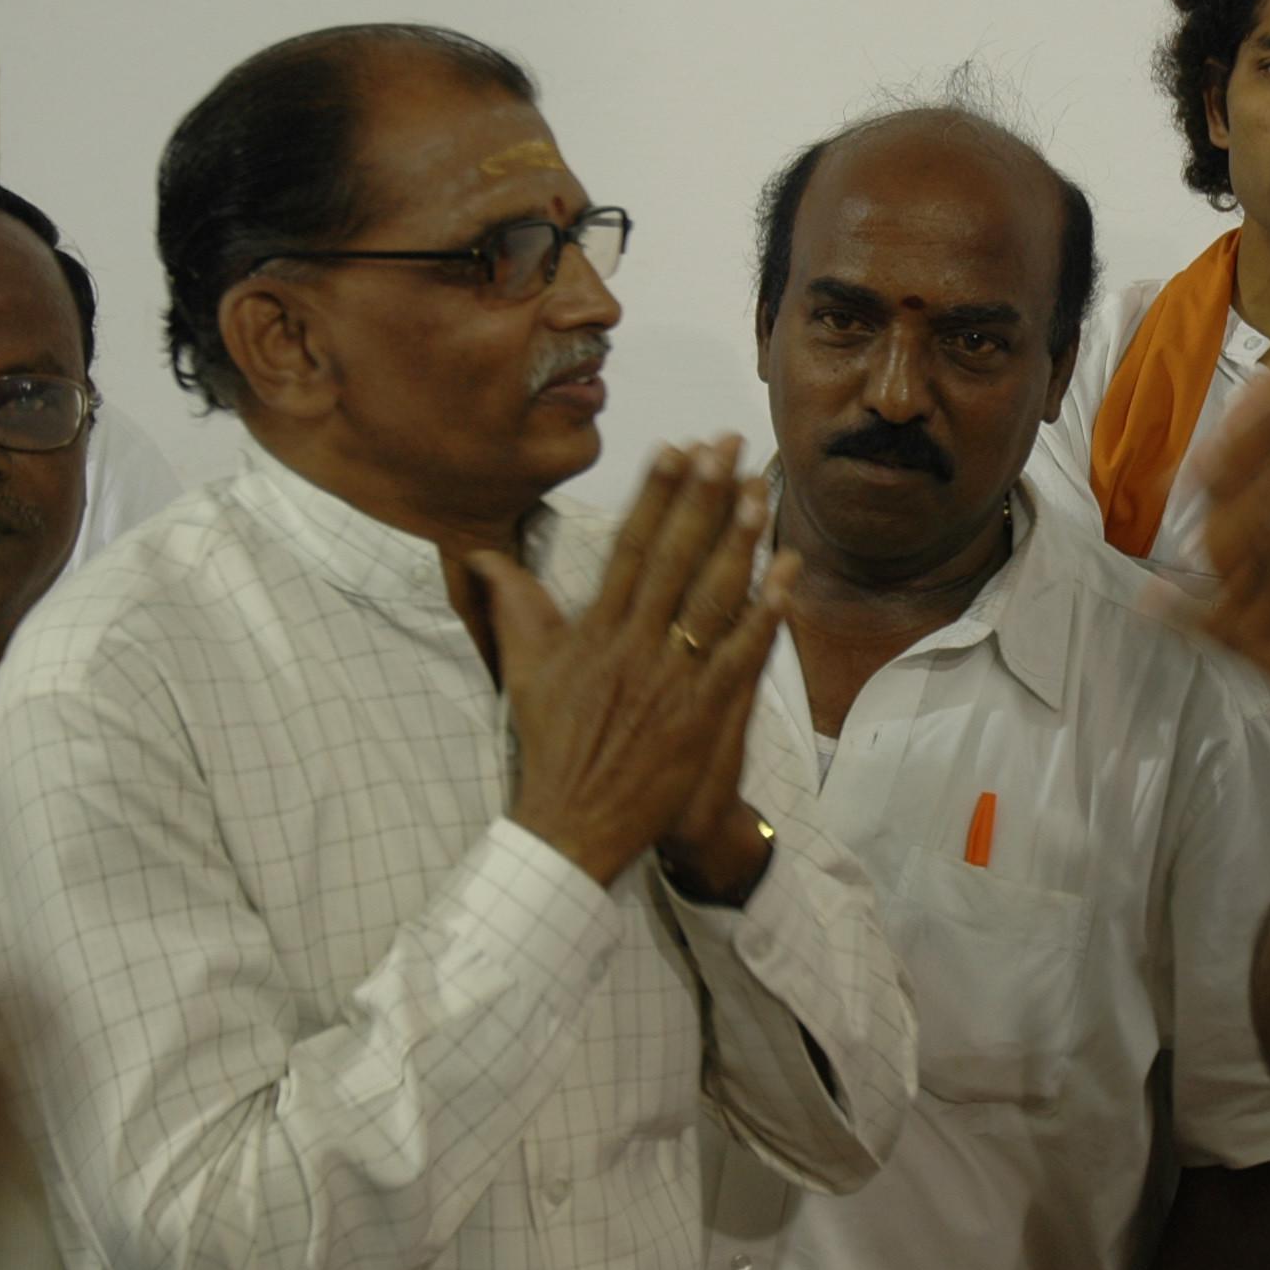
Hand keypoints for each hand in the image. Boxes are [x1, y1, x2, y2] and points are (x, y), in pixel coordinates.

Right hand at [450, 437, 798, 886]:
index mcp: (594, 630)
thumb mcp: (524, 671)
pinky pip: (738, 654)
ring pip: (710, 597)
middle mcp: (633, 645)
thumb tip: (481, 555)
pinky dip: (765, 615)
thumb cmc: (551, 746)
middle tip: (726, 446)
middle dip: (702, 496)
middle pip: (673, 557)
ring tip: (759, 492)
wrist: (572, 822)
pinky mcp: (700, 714)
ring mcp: (670, 678)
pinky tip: (788, 578)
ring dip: (738, 542)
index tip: (675, 449)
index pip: (629, 547)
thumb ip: (514, 607)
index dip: (655, 495)